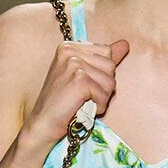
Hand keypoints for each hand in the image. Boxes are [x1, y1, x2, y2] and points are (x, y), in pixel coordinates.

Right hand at [22, 37, 128, 154]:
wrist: (43, 123)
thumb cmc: (62, 102)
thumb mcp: (81, 75)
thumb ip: (102, 59)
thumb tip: (125, 44)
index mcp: (69, 46)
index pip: (107, 53)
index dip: (101, 74)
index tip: (84, 84)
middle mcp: (71, 51)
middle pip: (111, 66)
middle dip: (103, 87)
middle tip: (83, 96)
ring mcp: (74, 64)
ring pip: (111, 82)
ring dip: (101, 98)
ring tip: (83, 102)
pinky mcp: (79, 80)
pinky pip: (104, 94)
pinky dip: (98, 107)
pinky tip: (82, 108)